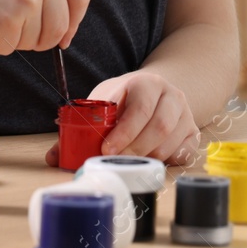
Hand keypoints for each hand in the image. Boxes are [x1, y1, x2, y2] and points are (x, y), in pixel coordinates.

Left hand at [44, 69, 200, 167]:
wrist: (156, 92)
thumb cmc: (124, 100)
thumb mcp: (102, 103)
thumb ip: (79, 128)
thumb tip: (54, 156)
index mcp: (145, 83)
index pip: (138, 107)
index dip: (123, 132)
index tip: (106, 150)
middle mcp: (170, 94)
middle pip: (160, 126)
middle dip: (135, 148)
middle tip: (117, 161)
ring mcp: (185, 113)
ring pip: (172, 141)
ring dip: (149, 158)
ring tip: (130, 164)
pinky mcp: (193, 131)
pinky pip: (185, 152)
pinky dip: (168, 162)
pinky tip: (152, 164)